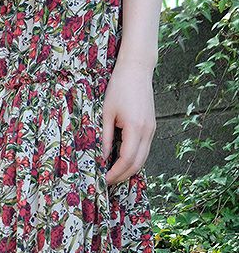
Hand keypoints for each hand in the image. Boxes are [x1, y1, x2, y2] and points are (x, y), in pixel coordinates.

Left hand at [102, 57, 156, 185]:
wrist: (137, 69)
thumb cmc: (119, 87)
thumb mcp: (106, 113)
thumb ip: (105, 138)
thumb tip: (100, 158)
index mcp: (136, 128)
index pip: (127, 160)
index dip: (115, 173)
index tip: (103, 180)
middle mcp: (148, 131)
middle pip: (138, 164)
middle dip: (122, 176)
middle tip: (106, 182)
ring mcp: (152, 129)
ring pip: (143, 159)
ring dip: (128, 170)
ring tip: (112, 174)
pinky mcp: (151, 127)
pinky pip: (144, 150)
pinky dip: (133, 160)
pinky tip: (120, 161)